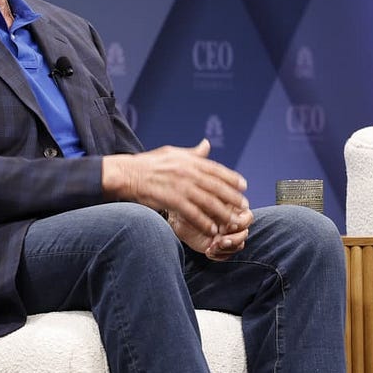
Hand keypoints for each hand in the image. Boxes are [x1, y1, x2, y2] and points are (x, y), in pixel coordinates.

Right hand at [101, 139, 247, 238]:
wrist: (127, 174)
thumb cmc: (149, 164)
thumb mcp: (172, 152)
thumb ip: (192, 153)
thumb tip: (207, 144)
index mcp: (189, 160)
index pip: (216, 169)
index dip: (232, 178)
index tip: (244, 186)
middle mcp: (188, 172)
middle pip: (217, 187)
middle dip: (232, 198)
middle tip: (244, 207)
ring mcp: (180, 186)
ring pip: (208, 202)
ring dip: (223, 213)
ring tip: (232, 222)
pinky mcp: (172, 199)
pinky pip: (193, 213)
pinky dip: (204, 222)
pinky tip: (212, 229)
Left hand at [170, 206, 251, 260]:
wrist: (179, 219)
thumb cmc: (191, 205)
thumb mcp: (203, 202)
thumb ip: (216, 205)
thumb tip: (227, 212)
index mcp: (234, 209)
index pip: (247, 218)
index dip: (239, 224)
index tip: (225, 226)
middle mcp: (234, 223)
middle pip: (244, 234)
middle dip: (234, 240)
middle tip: (220, 241)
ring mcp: (228, 236)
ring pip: (238, 246)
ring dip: (226, 248)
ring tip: (213, 246)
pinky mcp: (221, 248)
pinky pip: (227, 255)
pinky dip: (218, 255)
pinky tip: (208, 251)